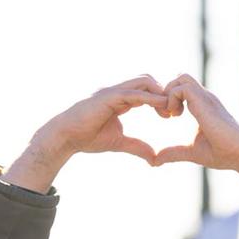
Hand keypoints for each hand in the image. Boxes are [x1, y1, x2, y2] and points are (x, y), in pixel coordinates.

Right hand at [4, 76, 168, 192]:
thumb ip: (138, 147)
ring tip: (169, 111)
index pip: (147, 90)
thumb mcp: (119, 142)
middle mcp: (118, 91)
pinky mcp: (108, 97)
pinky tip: (161, 108)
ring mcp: (113, 92)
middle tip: (174, 112)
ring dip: (160, 93)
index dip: (161, 100)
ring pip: (144, 81)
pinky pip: (133, 93)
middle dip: (164, 93)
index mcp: (121, 99)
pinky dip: (149, 98)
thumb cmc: (87, 138)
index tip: (171, 115)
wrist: (65, 138)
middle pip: (148, 80)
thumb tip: (155, 158)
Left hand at [152, 74, 238, 169]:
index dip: (169, 99)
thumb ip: (173, 153)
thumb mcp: (191, 152)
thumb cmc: (223, 154)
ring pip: (181, 78)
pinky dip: (172, 98)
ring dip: (169, 93)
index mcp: (203, 106)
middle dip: (166, 92)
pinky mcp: (204, 102)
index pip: (182, 89)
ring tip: (170, 114)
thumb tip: (155, 161)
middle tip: (165, 113)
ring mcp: (206, 98)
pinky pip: (182, 87)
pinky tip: (175, 116)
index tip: (167, 117)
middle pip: (180, 78)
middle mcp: (204, 98)